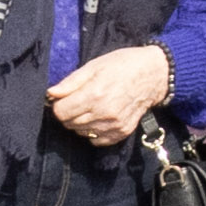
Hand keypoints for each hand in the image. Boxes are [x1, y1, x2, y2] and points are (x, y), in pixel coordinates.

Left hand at [44, 42, 172, 143]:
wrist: (154, 75)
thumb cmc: (122, 65)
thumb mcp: (94, 65)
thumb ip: (71, 82)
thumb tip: (51, 94)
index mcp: (94, 94)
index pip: (61, 112)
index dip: (59, 104)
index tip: (64, 98)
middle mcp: (103, 113)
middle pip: (69, 124)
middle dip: (68, 113)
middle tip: (78, 100)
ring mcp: (114, 125)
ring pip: (81, 133)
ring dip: (80, 122)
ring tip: (90, 107)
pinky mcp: (122, 132)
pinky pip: (96, 140)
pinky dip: (93, 132)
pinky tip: (99, 118)